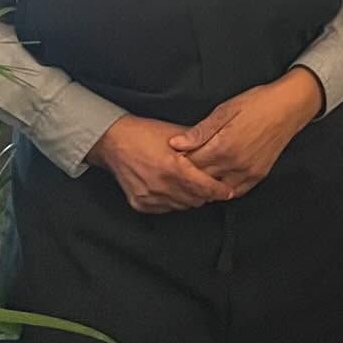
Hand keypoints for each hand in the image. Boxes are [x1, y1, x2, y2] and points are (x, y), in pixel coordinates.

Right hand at [87, 114, 236, 214]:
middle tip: (211, 186)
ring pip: (181, 206)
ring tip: (193, 186)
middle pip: (195, 199)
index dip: (219, 191)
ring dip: (190, 198)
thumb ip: (198, 146)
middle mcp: (161, 186)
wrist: (114, 141)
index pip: (204, 188)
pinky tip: (174, 190)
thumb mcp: (176, 134)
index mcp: (173, 168)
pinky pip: (164, 208)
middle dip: (206, 194)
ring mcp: (149, 197)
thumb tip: (218, 152)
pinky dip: (173, 201)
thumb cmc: (146, 133)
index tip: (228, 191)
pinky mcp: (140, 203)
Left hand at [167, 69, 322, 195]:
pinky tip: (216, 180)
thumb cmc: (257, 103)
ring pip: (216, 189)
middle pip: (201, 179)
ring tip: (197, 175)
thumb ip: (200, 131)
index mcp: (223, 146)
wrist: (289, 107)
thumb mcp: (226, 109)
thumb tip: (175, 144)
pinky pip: (235, 192)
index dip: (177, 162)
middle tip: (179, 169)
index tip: (170, 158)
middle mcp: (234, 164)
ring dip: (205, 184)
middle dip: (188, 175)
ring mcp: (247, 172)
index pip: (190, 164)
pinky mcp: (258, 176)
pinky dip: (222, 189)